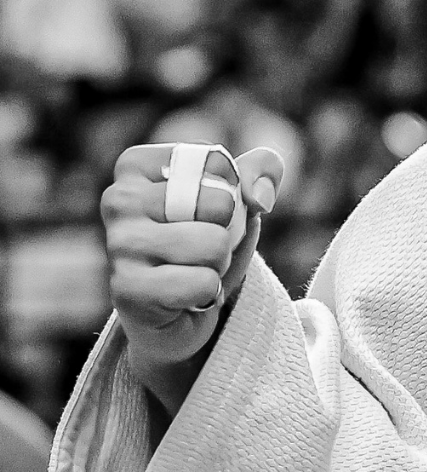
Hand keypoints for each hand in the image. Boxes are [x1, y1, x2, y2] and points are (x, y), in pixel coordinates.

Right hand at [102, 144, 282, 392]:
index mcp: (138, 165)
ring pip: (214, 244)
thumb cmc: (206, 240)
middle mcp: (118, 198)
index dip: (231, 191)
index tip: (206, 210)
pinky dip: (208, 292)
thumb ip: (262, 170)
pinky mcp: (126, 289)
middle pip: (219, 203)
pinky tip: (184, 296)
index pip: (216, 162)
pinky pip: (203, 282)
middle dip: (227, 230)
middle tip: (200, 246)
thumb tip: (259, 196)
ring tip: (192, 269)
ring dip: (218, 263)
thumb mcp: (240, 197)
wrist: (181, 308)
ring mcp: (118, 244)